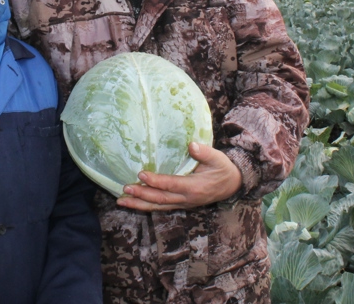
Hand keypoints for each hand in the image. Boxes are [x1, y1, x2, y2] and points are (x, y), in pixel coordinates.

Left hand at [116, 142, 241, 211]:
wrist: (232, 185)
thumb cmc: (223, 169)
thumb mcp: (218, 158)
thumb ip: (205, 152)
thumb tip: (191, 145)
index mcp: (195, 187)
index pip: (172, 184)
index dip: (156, 181)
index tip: (141, 173)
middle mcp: (186, 198)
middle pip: (161, 199)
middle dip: (142, 194)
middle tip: (125, 188)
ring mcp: (182, 203)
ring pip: (158, 206)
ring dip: (139, 204)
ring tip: (121, 201)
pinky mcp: (179, 204)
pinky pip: (160, 207)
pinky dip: (145, 205)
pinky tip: (132, 202)